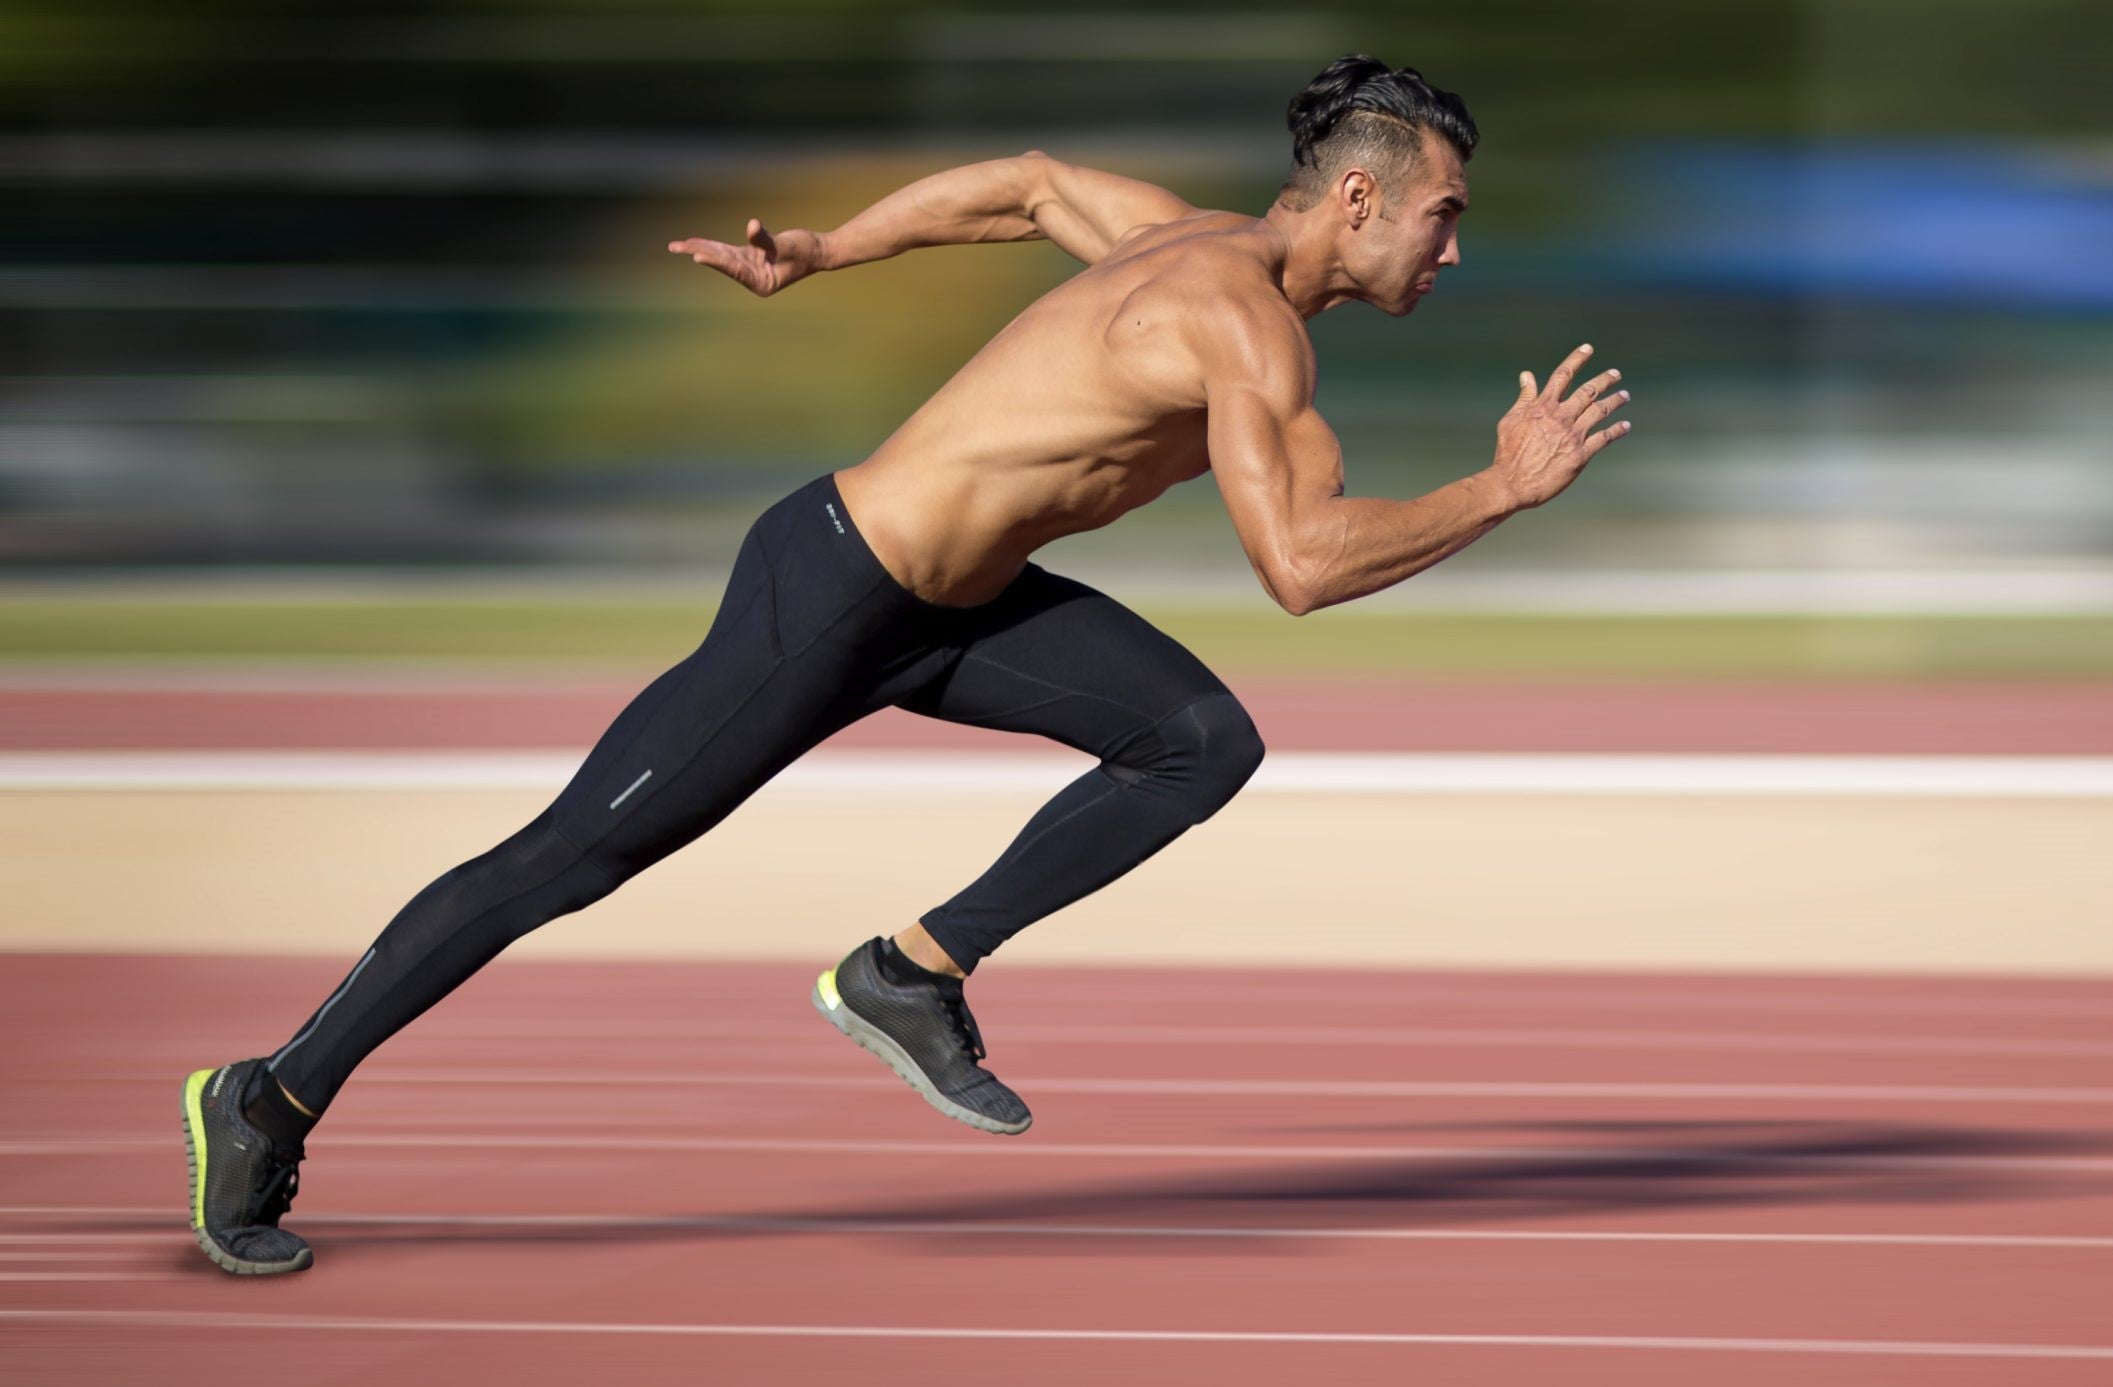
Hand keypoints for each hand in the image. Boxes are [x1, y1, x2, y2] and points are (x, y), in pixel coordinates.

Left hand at [667, 219, 827, 296]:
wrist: (818, 251)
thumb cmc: (806, 251)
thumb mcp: (787, 245)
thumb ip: (766, 239)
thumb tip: (752, 226)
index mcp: (761, 282)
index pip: (734, 269)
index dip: (716, 260)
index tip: (696, 255)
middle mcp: (752, 278)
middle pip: (722, 263)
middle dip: (699, 253)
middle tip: (675, 247)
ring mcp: (750, 268)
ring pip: (721, 256)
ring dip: (701, 249)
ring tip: (677, 246)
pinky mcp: (750, 258)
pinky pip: (727, 251)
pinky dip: (713, 245)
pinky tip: (695, 244)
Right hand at [1486, 343, 1632, 509]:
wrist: (1512, 483)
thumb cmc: (1508, 452)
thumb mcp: (1511, 420)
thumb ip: (1524, 397)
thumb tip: (1527, 375)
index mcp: (1543, 407)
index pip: (1563, 375)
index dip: (1577, 359)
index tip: (1588, 348)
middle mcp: (1561, 417)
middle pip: (1589, 391)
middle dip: (1605, 379)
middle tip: (1616, 374)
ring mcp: (1572, 435)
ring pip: (1600, 411)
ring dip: (1615, 401)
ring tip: (1625, 396)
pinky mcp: (1580, 455)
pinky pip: (1604, 438)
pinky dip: (1617, 430)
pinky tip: (1625, 426)